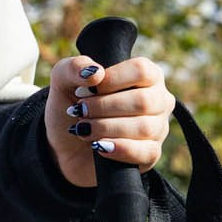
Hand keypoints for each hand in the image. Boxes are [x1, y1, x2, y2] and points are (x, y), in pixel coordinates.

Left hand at [44, 50, 174, 186]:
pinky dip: (118, 149)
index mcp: (145, 75)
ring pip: (144, 128)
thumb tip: (96, 72)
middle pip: (144, 101)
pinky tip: (98, 146)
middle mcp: (158, 99)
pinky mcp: (151, 154)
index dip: (112, 80)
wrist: (65, 145)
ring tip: (83, 128)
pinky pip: (146, 152)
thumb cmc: (72, 106)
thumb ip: (74, 68)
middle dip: (104, 107)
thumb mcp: (63, 81)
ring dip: (105, 128)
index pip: (141, 70)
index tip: (86, 90)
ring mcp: (158, 128)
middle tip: (80, 111)